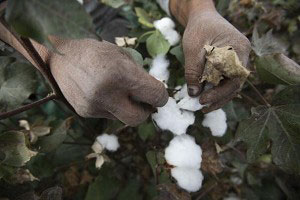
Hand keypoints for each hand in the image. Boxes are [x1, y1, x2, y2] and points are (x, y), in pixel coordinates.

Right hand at [48, 39, 167, 125]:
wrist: (58, 56)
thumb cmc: (94, 52)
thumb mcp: (121, 55)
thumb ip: (139, 75)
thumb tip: (154, 93)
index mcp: (120, 73)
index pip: (155, 95)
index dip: (162, 96)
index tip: (159, 93)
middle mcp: (107, 93)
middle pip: (139, 118)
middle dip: (146, 111)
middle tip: (145, 101)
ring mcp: (94, 106)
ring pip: (123, 118)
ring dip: (127, 108)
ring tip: (118, 92)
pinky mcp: (85, 113)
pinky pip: (108, 115)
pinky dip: (112, 107)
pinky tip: (103, 93)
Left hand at [170, 0, 250, 112]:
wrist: (202, 17)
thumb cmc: (199, 28)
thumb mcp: (193, 49)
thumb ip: (193, 71)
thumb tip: (194, 94)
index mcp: (239, 49)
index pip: (234, 78)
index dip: (220, 93)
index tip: (203, 100)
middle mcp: (242, 56)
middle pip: (235, 84)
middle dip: (219, 98)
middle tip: (202, 108)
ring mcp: (238, 60)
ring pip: (231, 84)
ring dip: (219, 97)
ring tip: (204, 107)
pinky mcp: (230, 63)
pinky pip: (227, 79)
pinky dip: (217, 89)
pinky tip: (206, 96)